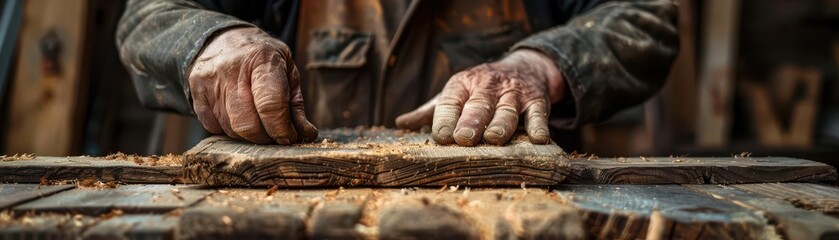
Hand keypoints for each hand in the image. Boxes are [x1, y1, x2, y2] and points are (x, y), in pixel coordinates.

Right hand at [188, 27, 317, 143]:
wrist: (223, 39)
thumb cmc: (263, 59)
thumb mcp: (287, 71)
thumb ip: (296, 104)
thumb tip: (305, 135)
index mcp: (262, 59)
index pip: (270, 105)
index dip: (281, 129)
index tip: (288, 138)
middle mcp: (232, 68)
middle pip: (247, 123)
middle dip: (265, 138)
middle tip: (274, 136)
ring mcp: (209, 80)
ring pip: (230, 128)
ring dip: (248, 136)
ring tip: (258, 124)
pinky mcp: (194, 91)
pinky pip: (212, 127)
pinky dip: (228, 130)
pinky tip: (237, 117)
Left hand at [396, 49, 564, 145]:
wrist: (525, 67)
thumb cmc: (481, 89)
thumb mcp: (456, 93)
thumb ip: (431, 111)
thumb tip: (400, 124)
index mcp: (462, 84)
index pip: (450, 101)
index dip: (445, 118)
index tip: (441, 137)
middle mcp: (487, 87)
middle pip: (478, 106)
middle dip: (471, 122)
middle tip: (463, 138)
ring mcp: (513, 94)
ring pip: (506, 110)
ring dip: (501, 124)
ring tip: (495, 138)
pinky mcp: (537, 101)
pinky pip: (538, 113)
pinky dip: (539, 126)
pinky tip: (538, 138)